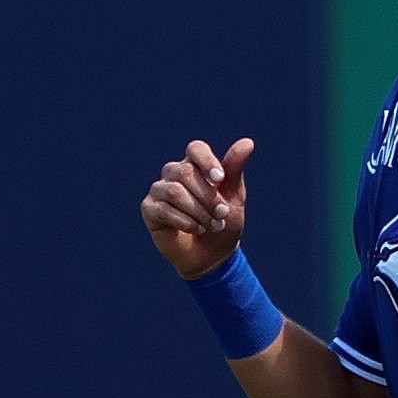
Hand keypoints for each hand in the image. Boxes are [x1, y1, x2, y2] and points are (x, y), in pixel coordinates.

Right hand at [140, 137, 255, 279]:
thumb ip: (235, 169)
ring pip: (174, 191)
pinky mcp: (149, 209)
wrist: (213, 255)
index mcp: (195, 165)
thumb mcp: (234, 196)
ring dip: (198, 211)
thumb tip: (248, 142)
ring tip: (212, 226)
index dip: (207, 161)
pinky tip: (196, 230)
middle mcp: (174, 173)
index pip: (195, 148)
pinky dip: (184, 221)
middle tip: (221, 215)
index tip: (220, 180)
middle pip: (185, 171)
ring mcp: (159, 190)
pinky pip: (163, 209)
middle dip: (208, 196)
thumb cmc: (223, 221)